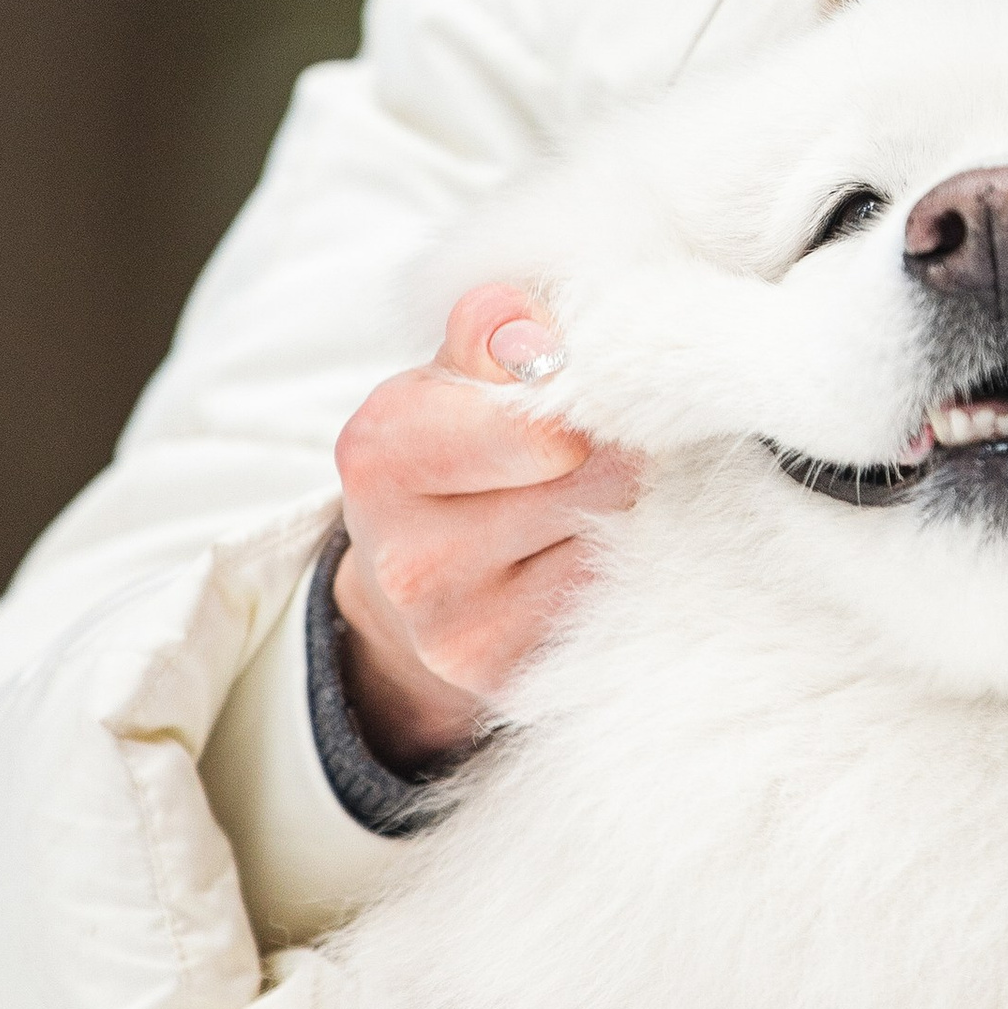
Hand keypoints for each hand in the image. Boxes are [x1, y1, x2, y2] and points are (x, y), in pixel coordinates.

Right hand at [331, 284, 638, 776]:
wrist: (415, 580)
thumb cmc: (455, 450)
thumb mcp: (454, 372)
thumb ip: (494, 331)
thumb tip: (531, 329)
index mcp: (379, 454)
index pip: (538, 416)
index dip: (586, 390)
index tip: (582, 383)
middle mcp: (406, 558)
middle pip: (597, 474)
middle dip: (617, 445)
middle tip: (602, 440)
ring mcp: (457, 632)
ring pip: (612, 535)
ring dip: (628, 503)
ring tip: (592, 493)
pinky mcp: (507, 679)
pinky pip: (612, 596)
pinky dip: (621, 562)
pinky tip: (589, 550)